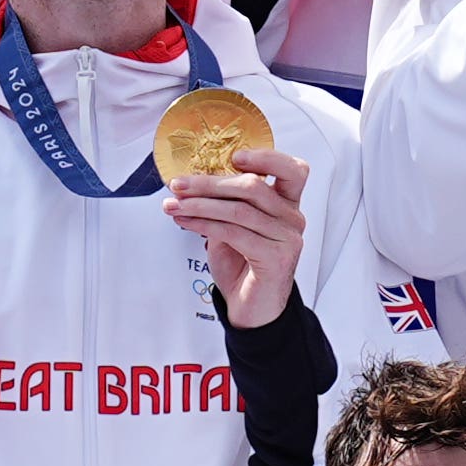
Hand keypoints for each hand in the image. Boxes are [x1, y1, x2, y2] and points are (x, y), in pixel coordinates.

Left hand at [162, 134, 309, 326]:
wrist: (251, 309)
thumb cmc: (243, 268)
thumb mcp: (232, 229)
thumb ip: (225, 205)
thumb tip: (193, 185)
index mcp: (287, 205)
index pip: (292, 170)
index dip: (266, 158)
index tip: (234, 156)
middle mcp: (292, 219)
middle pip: (253, 187)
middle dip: (209, 183)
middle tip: (178, 184)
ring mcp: (287, 238)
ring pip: (239, 210)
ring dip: (199, 205)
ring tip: (173, 204)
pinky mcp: (276, 258)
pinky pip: (233, 232)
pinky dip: (204, 224)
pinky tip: (185, 221)